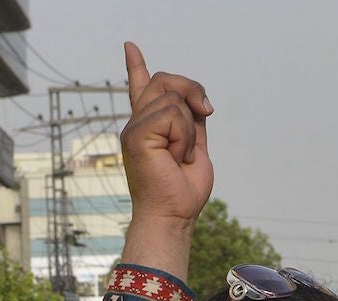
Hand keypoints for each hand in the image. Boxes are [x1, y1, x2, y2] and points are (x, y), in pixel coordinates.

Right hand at [120, 42, 213, 230]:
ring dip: (189, 129)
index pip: (142, 89)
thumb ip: (192, 121)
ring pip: (173, 99)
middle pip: (166, 81)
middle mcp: (138, 124)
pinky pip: (173, 115)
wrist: (173, 216)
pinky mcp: (136, 135)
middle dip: (193, 90)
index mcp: (150, 127)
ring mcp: (134, 129)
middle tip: (206, 112)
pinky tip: (175, 157)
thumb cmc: (182, 191)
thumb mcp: (194, 147)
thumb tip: (197, 101)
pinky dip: (184, 136)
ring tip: (180, 156)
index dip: (136, 67)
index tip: (130, 47)